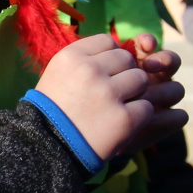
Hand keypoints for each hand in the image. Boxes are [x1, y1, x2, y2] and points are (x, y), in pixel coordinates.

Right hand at [34, 33, 186, 160]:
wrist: (46, 150)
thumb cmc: (52, 111)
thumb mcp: (56, 74)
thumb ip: (83, 59)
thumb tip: (114, 49)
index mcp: (71, 57)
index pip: (107, 41)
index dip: (109, 57)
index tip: (103, 72)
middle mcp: (90, 71)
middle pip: (126, 59)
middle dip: (124, 74)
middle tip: (111, 93)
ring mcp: (108, 94)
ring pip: (141, 80)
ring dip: (134, 93)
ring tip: (117, 107)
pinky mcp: (124, 119)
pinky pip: (146, 108)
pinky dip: (137, 117)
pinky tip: (120, 124)